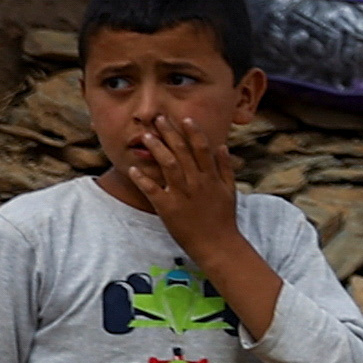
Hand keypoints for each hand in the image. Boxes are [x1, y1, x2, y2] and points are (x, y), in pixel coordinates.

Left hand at [118, 104, 248, 271]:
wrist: (217, 244)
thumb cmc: (223, 218)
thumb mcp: (230, 190)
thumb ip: (225, 168)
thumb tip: (222, 146)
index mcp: (211, 177)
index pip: (202, 148)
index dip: (193, 132)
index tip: (185, 118)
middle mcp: (197, 182)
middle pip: (182, 152)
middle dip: (170, 133)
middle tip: (159, 119)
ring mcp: (182, 194)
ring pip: (168, 165)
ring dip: (157, 149)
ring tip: (146, 136)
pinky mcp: (168, 208)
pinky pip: (153, 190)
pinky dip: (143, 178)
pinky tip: (133, 168)